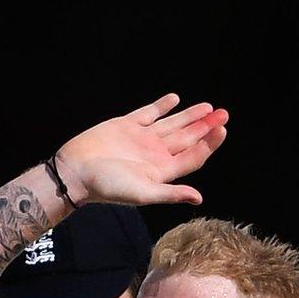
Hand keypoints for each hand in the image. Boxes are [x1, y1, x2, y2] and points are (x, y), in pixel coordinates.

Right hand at [52, 94, 229, 207]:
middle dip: (206, 126)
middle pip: (187, 138)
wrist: (75, 171)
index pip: (193, 156)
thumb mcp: (142, 192)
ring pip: (172, 124)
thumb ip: (171, 193)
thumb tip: (198, 198)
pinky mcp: (126, 125)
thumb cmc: (106, 186)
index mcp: (161, 170)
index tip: (222, 129)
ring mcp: (141, 138)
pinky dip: (162, 106)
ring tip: (208, 107)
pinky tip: (175, 99)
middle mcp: (154, 153)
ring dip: (190, 116)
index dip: (209, 143)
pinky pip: (148, 113)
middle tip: (223, 113)